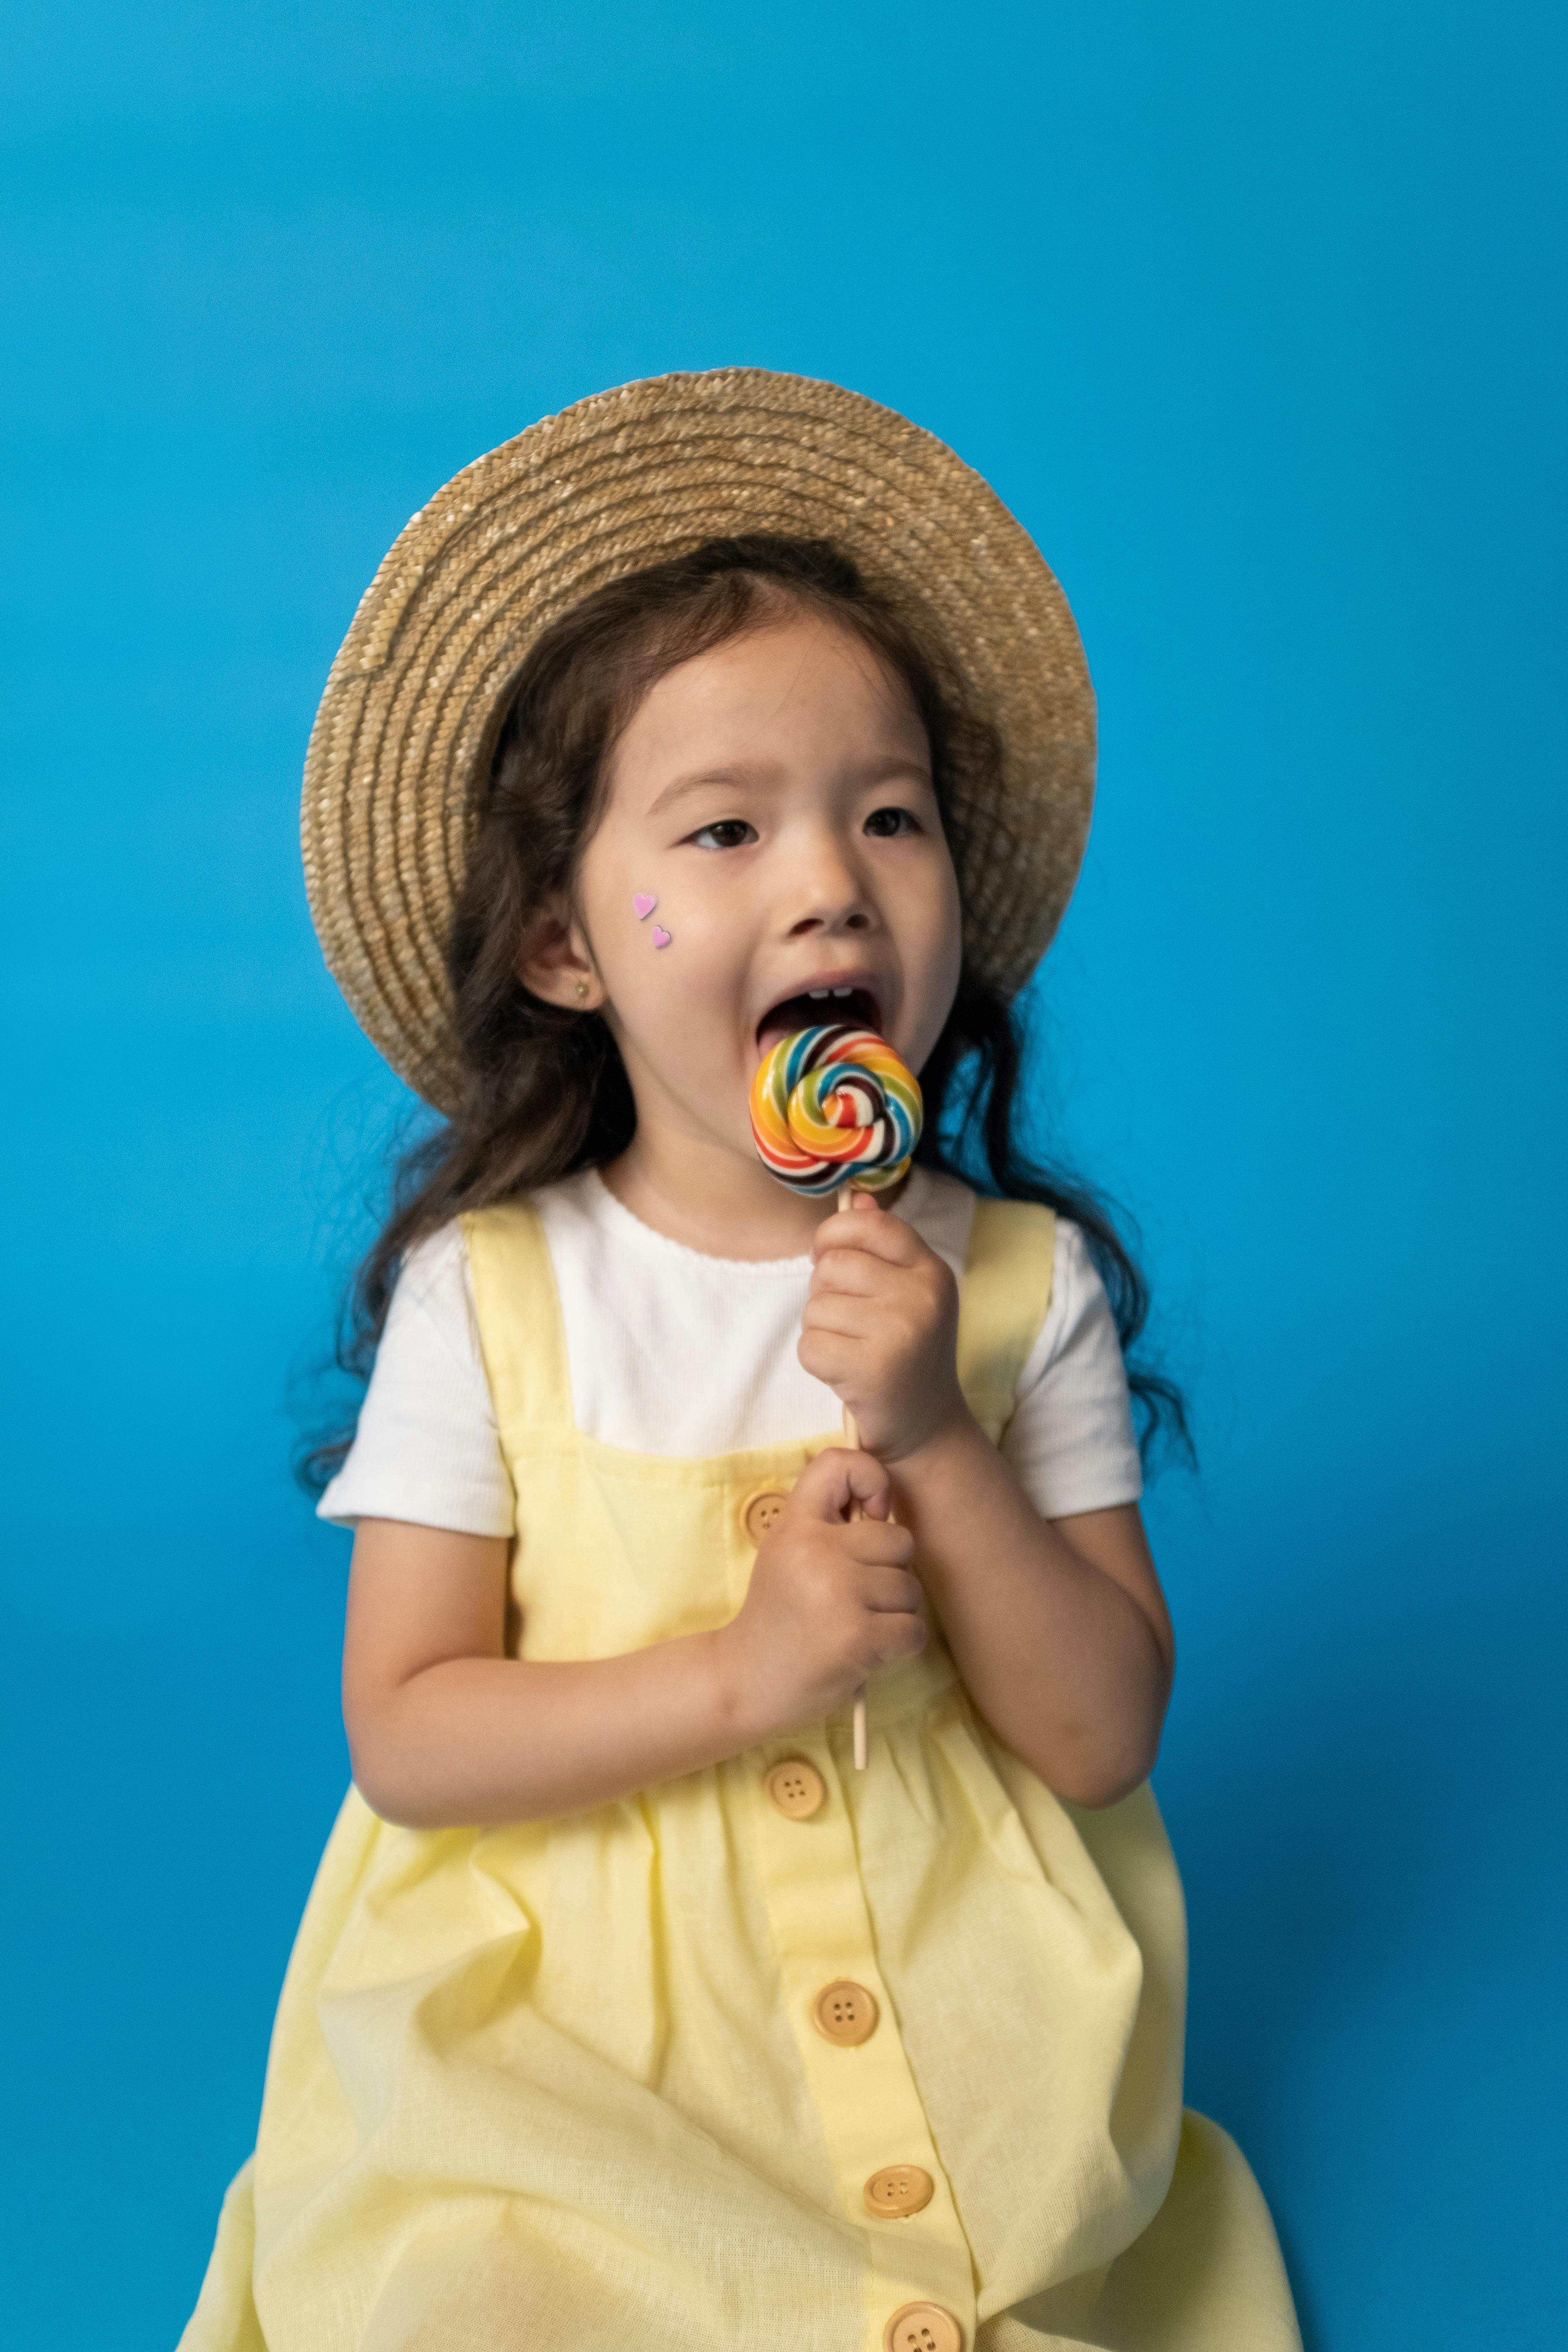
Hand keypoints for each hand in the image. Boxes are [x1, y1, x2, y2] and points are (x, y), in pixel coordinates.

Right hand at [717, 1448, 926, 1736]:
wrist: (748, 1678)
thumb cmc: (779, 1611)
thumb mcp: (788, 1550)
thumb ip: (829, 1520)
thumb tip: (886, 1506)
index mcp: (796, 1525)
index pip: (840, 1464)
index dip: (871, 1480)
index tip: (869, 1516)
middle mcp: (816, 1551)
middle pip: (899, 1539)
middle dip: (890, 1569)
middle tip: (855, 1594)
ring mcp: (839, 1594)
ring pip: (910, 1588)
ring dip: (895, 1611)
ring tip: (856, 1624)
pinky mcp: (859, 1637)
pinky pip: (913, 1629)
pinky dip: (900, 1643)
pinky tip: (868, 1649)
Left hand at [801, 1193, 969, 1459]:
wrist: (927, 1427)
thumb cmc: (906, 1354)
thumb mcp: (906, 1294)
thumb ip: (882, 1245)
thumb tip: (858, 1198)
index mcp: (932, 1270)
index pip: (871, 1225)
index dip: (834, 1235)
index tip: (826, 1257)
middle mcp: (922, 1296)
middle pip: (832, 1266)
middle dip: (825, 1294)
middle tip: (851, 1325)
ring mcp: (901, 1332)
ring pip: (816, 1307)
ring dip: (821, 1331)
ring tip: (852, 1351)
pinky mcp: (873, 1370)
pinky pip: (809, 1345)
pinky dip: (816, 1363)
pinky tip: (845, 1374)